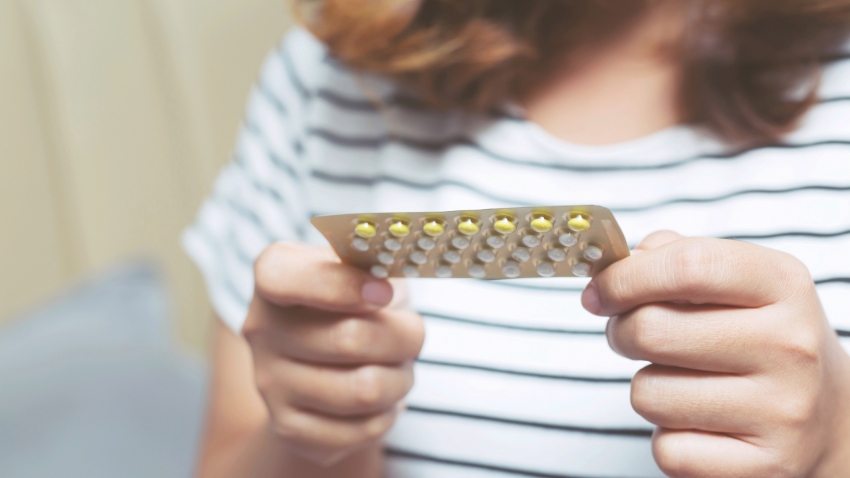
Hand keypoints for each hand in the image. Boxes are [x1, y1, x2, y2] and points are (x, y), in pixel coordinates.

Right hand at [242, 243, 423, 466]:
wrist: (331, 364)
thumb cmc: (360, 301)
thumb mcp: (366, 264)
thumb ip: (378, 252)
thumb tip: (399, 244)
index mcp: (273, 275)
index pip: (283, 278)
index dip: (340, 285)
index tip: (384, 292)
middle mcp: (260, 329)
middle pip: (351, 339)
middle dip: (404, 337)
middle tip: (412, 333)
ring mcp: (269, 383)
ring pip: (364, 390)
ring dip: (401, 378)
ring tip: (398, 366)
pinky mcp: (289, 428)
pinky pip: (364, 428)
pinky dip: (389, 412)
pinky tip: (380, 397)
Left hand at [582, 231, 849, 476]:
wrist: (829, 418)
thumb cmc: (760, 340)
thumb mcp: (739, 283)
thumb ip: (676, 258)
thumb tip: (617, 267)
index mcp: (781, 285)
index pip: (687, 266)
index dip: (625, 278)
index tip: (599, 292)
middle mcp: (788, 346)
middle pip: (651, 331)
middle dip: (622, 333)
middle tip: (633, 336)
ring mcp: (781, 411)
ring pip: (647, 394)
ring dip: (648, 388)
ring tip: (683, 384)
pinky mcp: (763, 468)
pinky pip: (667, 449)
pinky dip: (669, 439)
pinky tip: (702, 424)